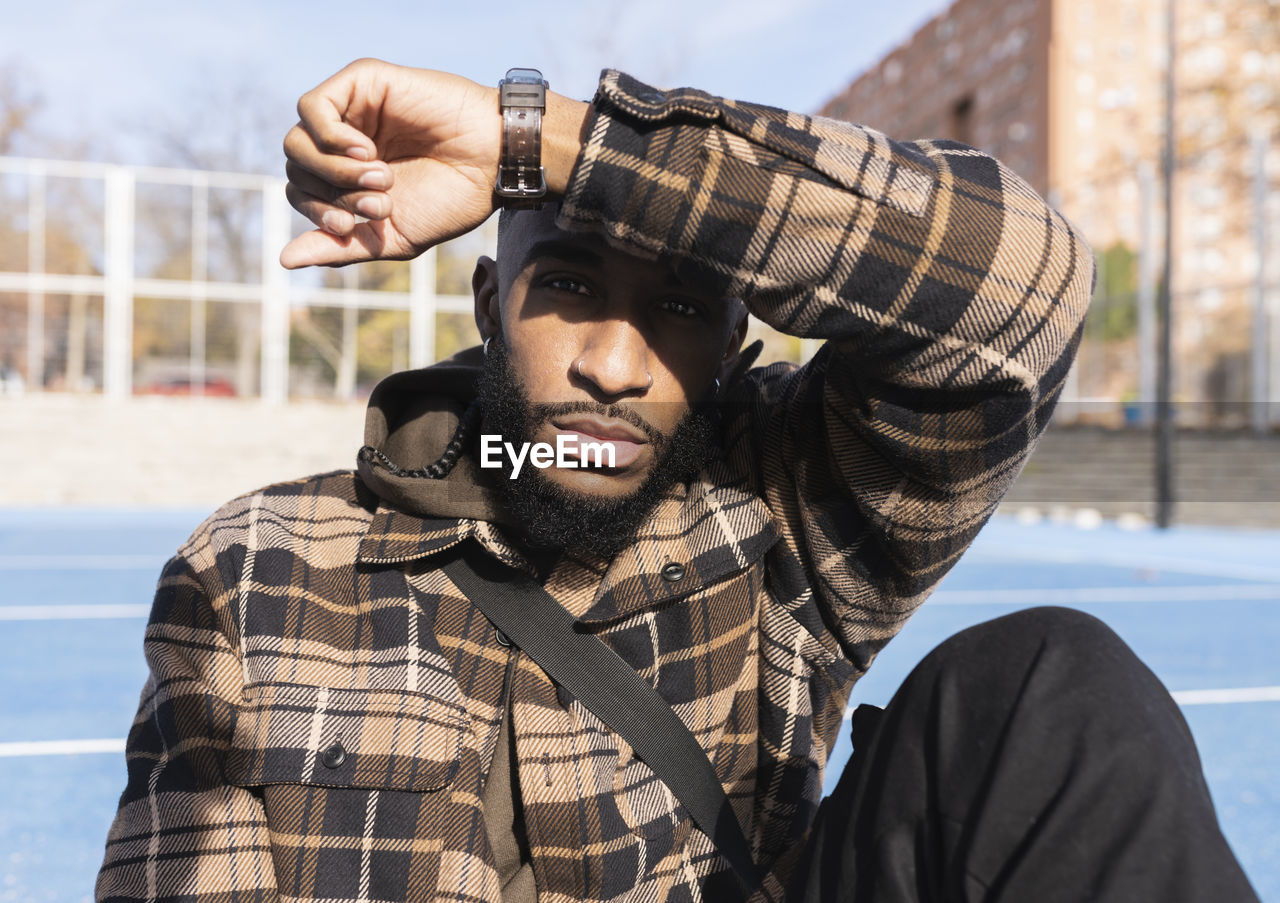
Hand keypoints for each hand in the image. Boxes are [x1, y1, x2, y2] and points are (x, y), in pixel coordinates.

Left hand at [280, 59, 500, 268]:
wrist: (493, 165)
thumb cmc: (450, 201)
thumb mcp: (390, 237)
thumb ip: (340, 247)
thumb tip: (285, 261)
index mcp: (346, 176)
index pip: (300, 192)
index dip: (318, 214)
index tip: (354, 227)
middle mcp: (342, 142)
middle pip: (294, 169)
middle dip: (332, 195)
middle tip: (380, 203)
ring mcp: (350, 110)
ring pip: (297, 141)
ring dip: (333, 170)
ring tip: (381, 177)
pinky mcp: (361, 82)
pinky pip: (313, 108)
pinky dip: (330, 137)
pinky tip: (367, 150)